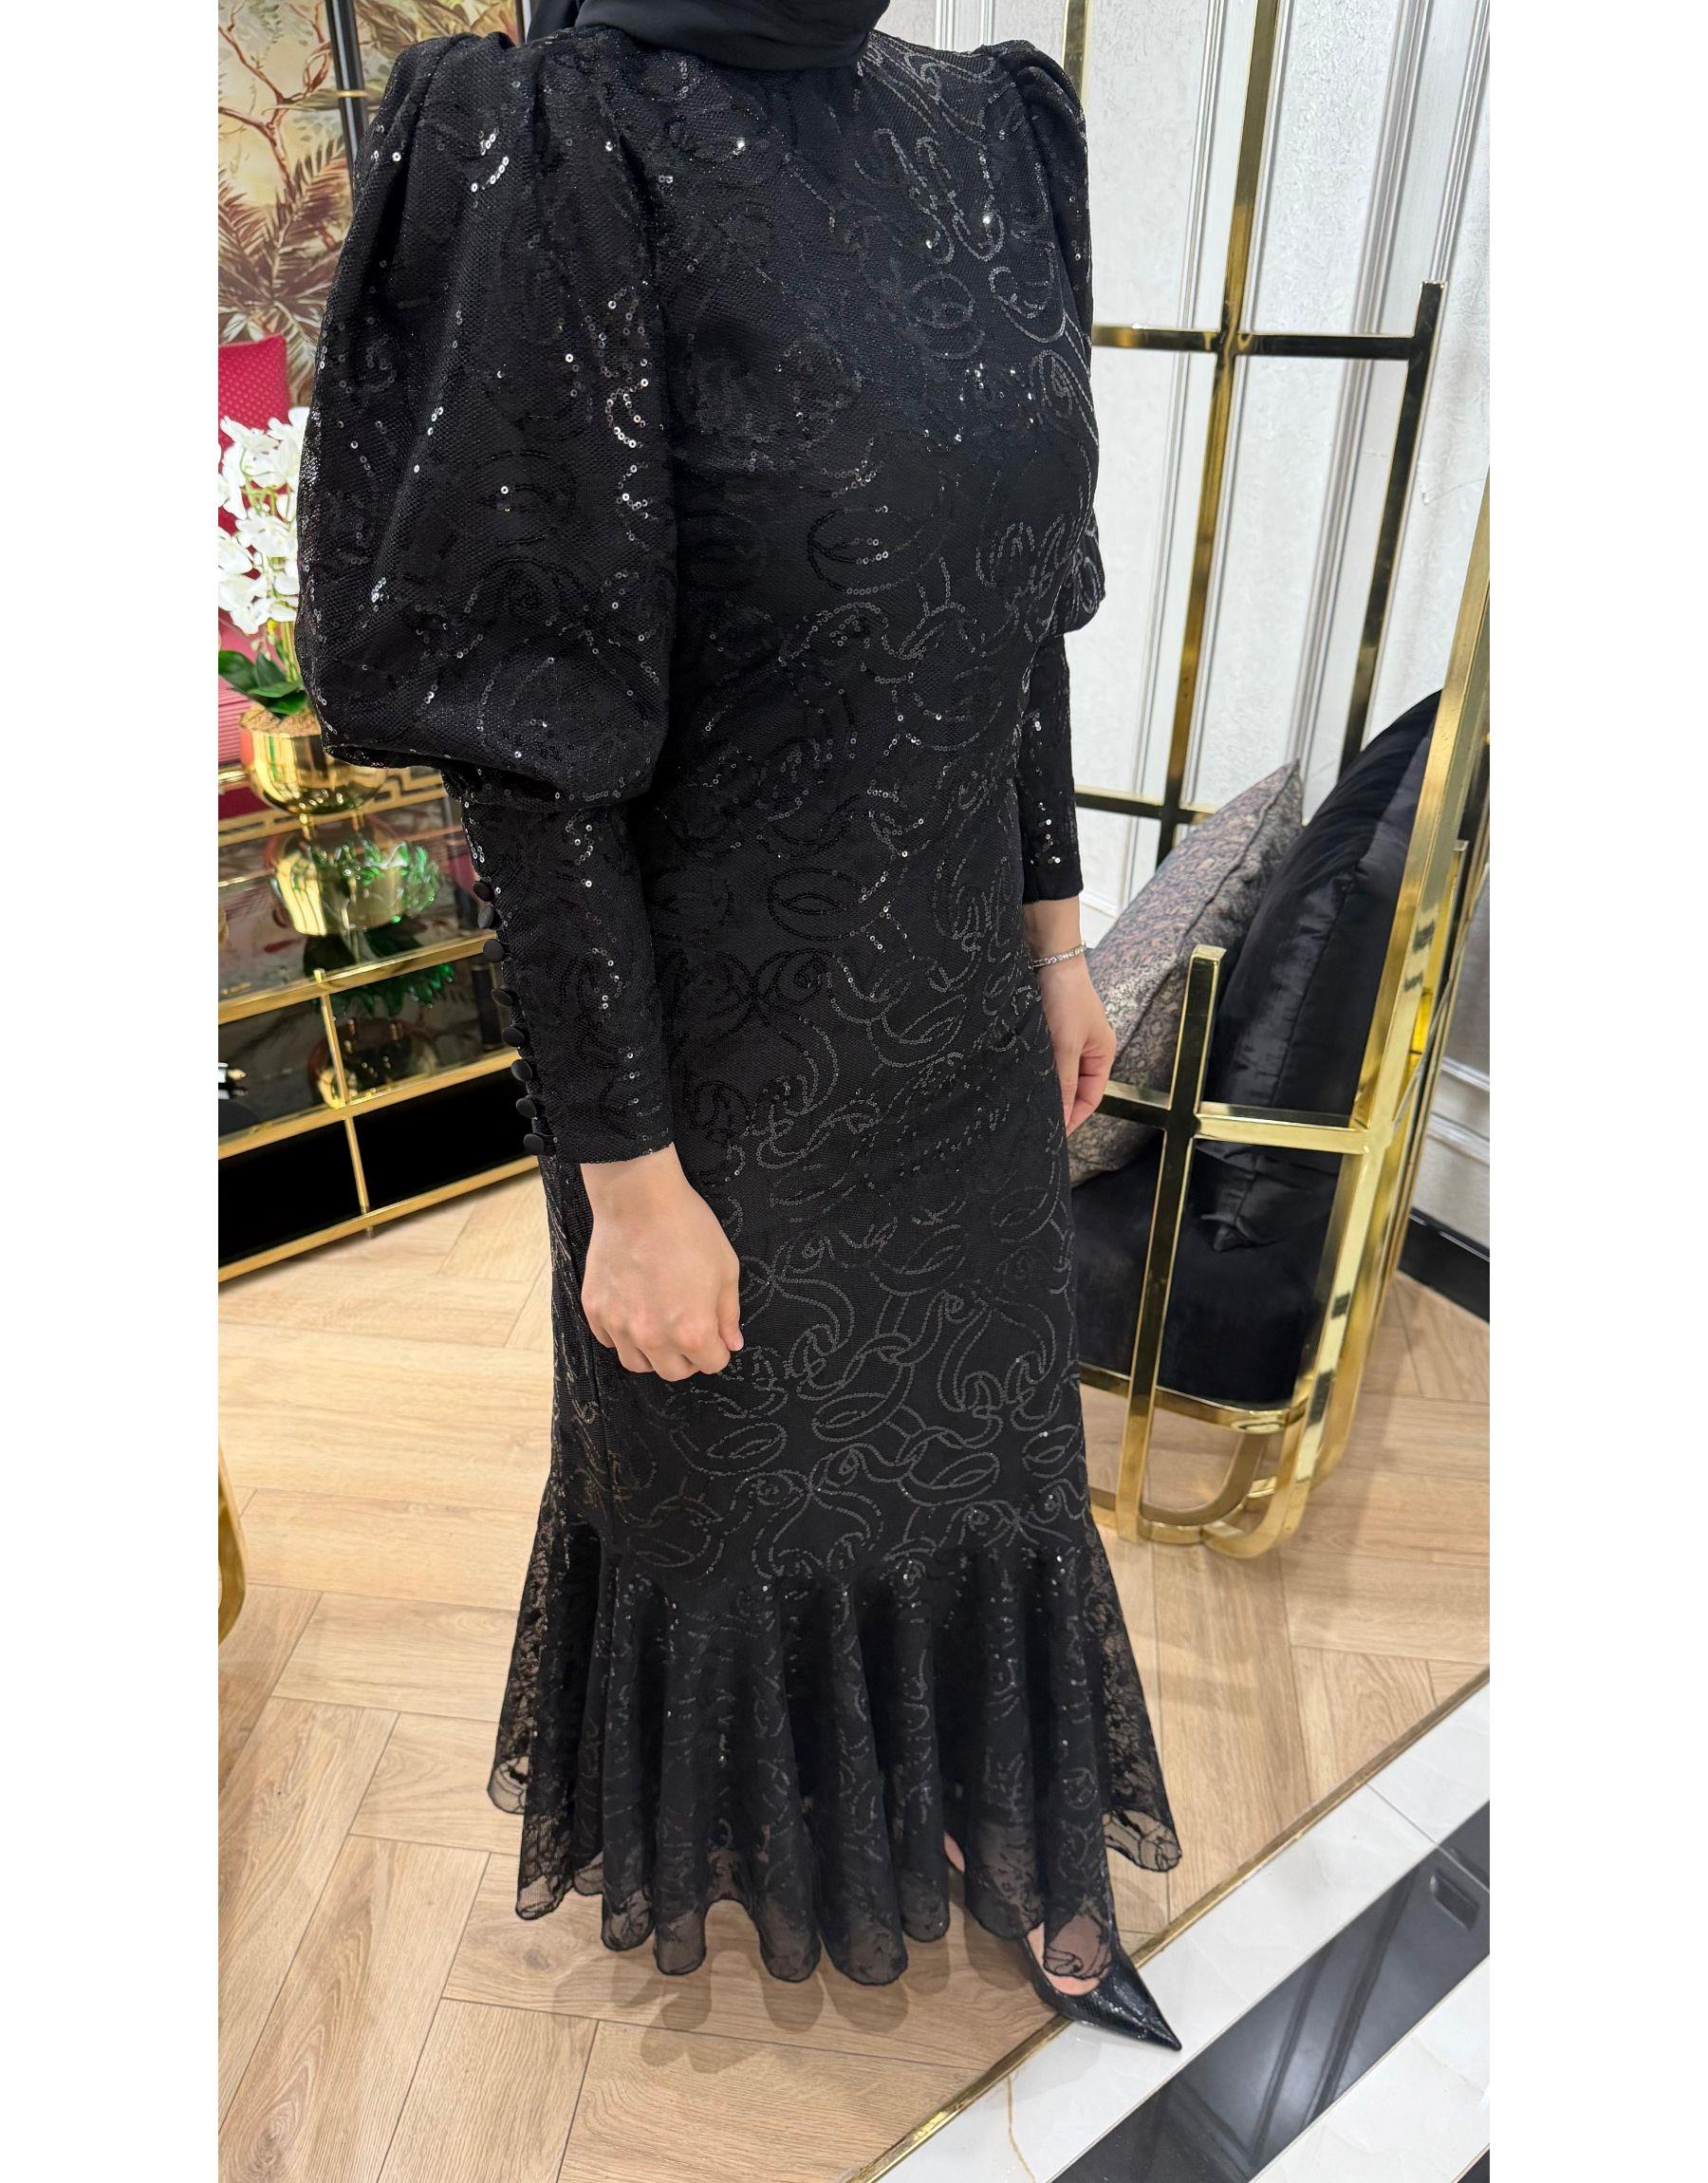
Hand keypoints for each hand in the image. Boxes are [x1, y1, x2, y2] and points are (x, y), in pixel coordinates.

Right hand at [579, 1146, 742, 1378]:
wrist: (638, 1199)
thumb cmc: (688, 1229)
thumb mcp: (725, 1269)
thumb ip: (728, 1314)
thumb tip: (731, 1343)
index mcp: (692, 1331)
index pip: (712, 1364)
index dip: (718, 1349)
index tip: (715, 1333)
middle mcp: (653, 1338)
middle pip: (674, 1372)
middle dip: (688, 1358)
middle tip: (689, 1331)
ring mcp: (620, 1326)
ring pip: (637, 1363)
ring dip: (653, 1354)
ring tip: (660, 1326)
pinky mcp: (596, 1310)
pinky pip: (609, 1340)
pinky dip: (622, 1335)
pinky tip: (633, 1311)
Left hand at [1035, 954, 1114, 1134]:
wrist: (1048, 956)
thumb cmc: (1065, 996)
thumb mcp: (1066, 1046)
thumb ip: (1064, 1082)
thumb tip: (1060, 1116)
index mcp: (1102, 1054)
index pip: (1090, 1098)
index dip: (1073, 1118)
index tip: (1054, 1135)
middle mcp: (1087, 1048)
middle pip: (1075, 1088)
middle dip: (1058, 1106)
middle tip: (1037, 1125)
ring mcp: (1068, 1039)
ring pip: (1058, 1075)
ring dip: (1045, 1088)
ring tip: (1027, 1107)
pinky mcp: (1049, 1030)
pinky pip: (1045, 1060)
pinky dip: (1036, 1072)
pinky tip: (1021, 1080)